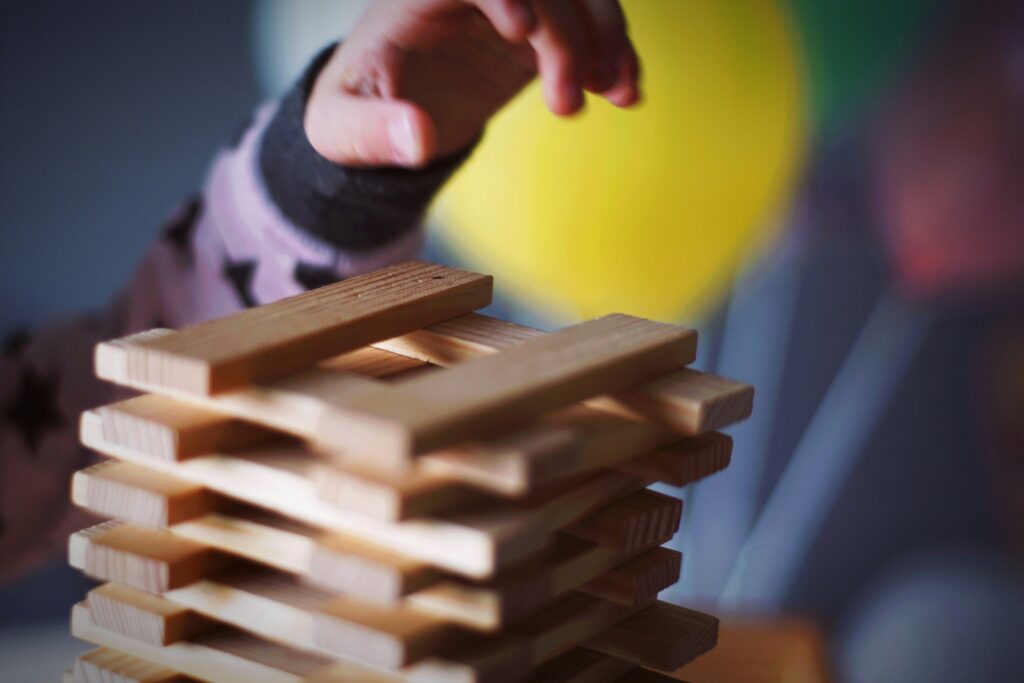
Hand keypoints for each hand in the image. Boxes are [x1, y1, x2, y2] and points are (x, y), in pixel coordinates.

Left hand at [305, 0, 639, 166]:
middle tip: (568, 105)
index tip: (523, 33)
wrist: (383, 116)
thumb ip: (374, 132)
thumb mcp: (343, 131)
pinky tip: (624, 92)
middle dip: (565, 36)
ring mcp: (510, 8)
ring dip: (606, 38)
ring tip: (620, 93)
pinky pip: (586, 30)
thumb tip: (416, 138)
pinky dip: (612, 55)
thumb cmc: (354, 114)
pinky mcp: (537, 35)